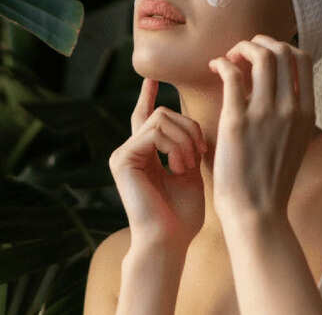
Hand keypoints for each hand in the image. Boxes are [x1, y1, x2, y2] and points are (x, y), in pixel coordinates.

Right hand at [108, 78, 207, 248]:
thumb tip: (192, 123)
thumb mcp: (190, 174)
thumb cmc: (182, 216)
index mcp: (145, 155)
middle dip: (189, 129)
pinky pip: (154, 131)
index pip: (147, 117)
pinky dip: (175, 145)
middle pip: (163, 113)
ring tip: (190, 165)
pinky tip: (180, 166)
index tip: (153, 78)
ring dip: (185, 139)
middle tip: (199, 155)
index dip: (148, 95)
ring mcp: (123, 154)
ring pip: (161, 118)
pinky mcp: (122, 158)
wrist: (169, 242)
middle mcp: (130, 151)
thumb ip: (188, 147)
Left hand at [208, 34, 315, 220]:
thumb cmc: (267, 180)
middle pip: (282, 50)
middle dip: (259, 42)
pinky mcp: (238, 120)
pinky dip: (222, 62)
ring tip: (228, 59)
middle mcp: (290, 108)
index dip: (281, 47)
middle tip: (241, 53)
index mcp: (306, 112)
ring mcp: (266, 113)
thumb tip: (269, 87)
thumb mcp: (291, 142)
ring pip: (259, 55)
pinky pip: (232, 73)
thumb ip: (286, 114)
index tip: (261, 56)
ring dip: (241, 48)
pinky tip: (214, 67)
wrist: (256, 212)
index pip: (303, 58)